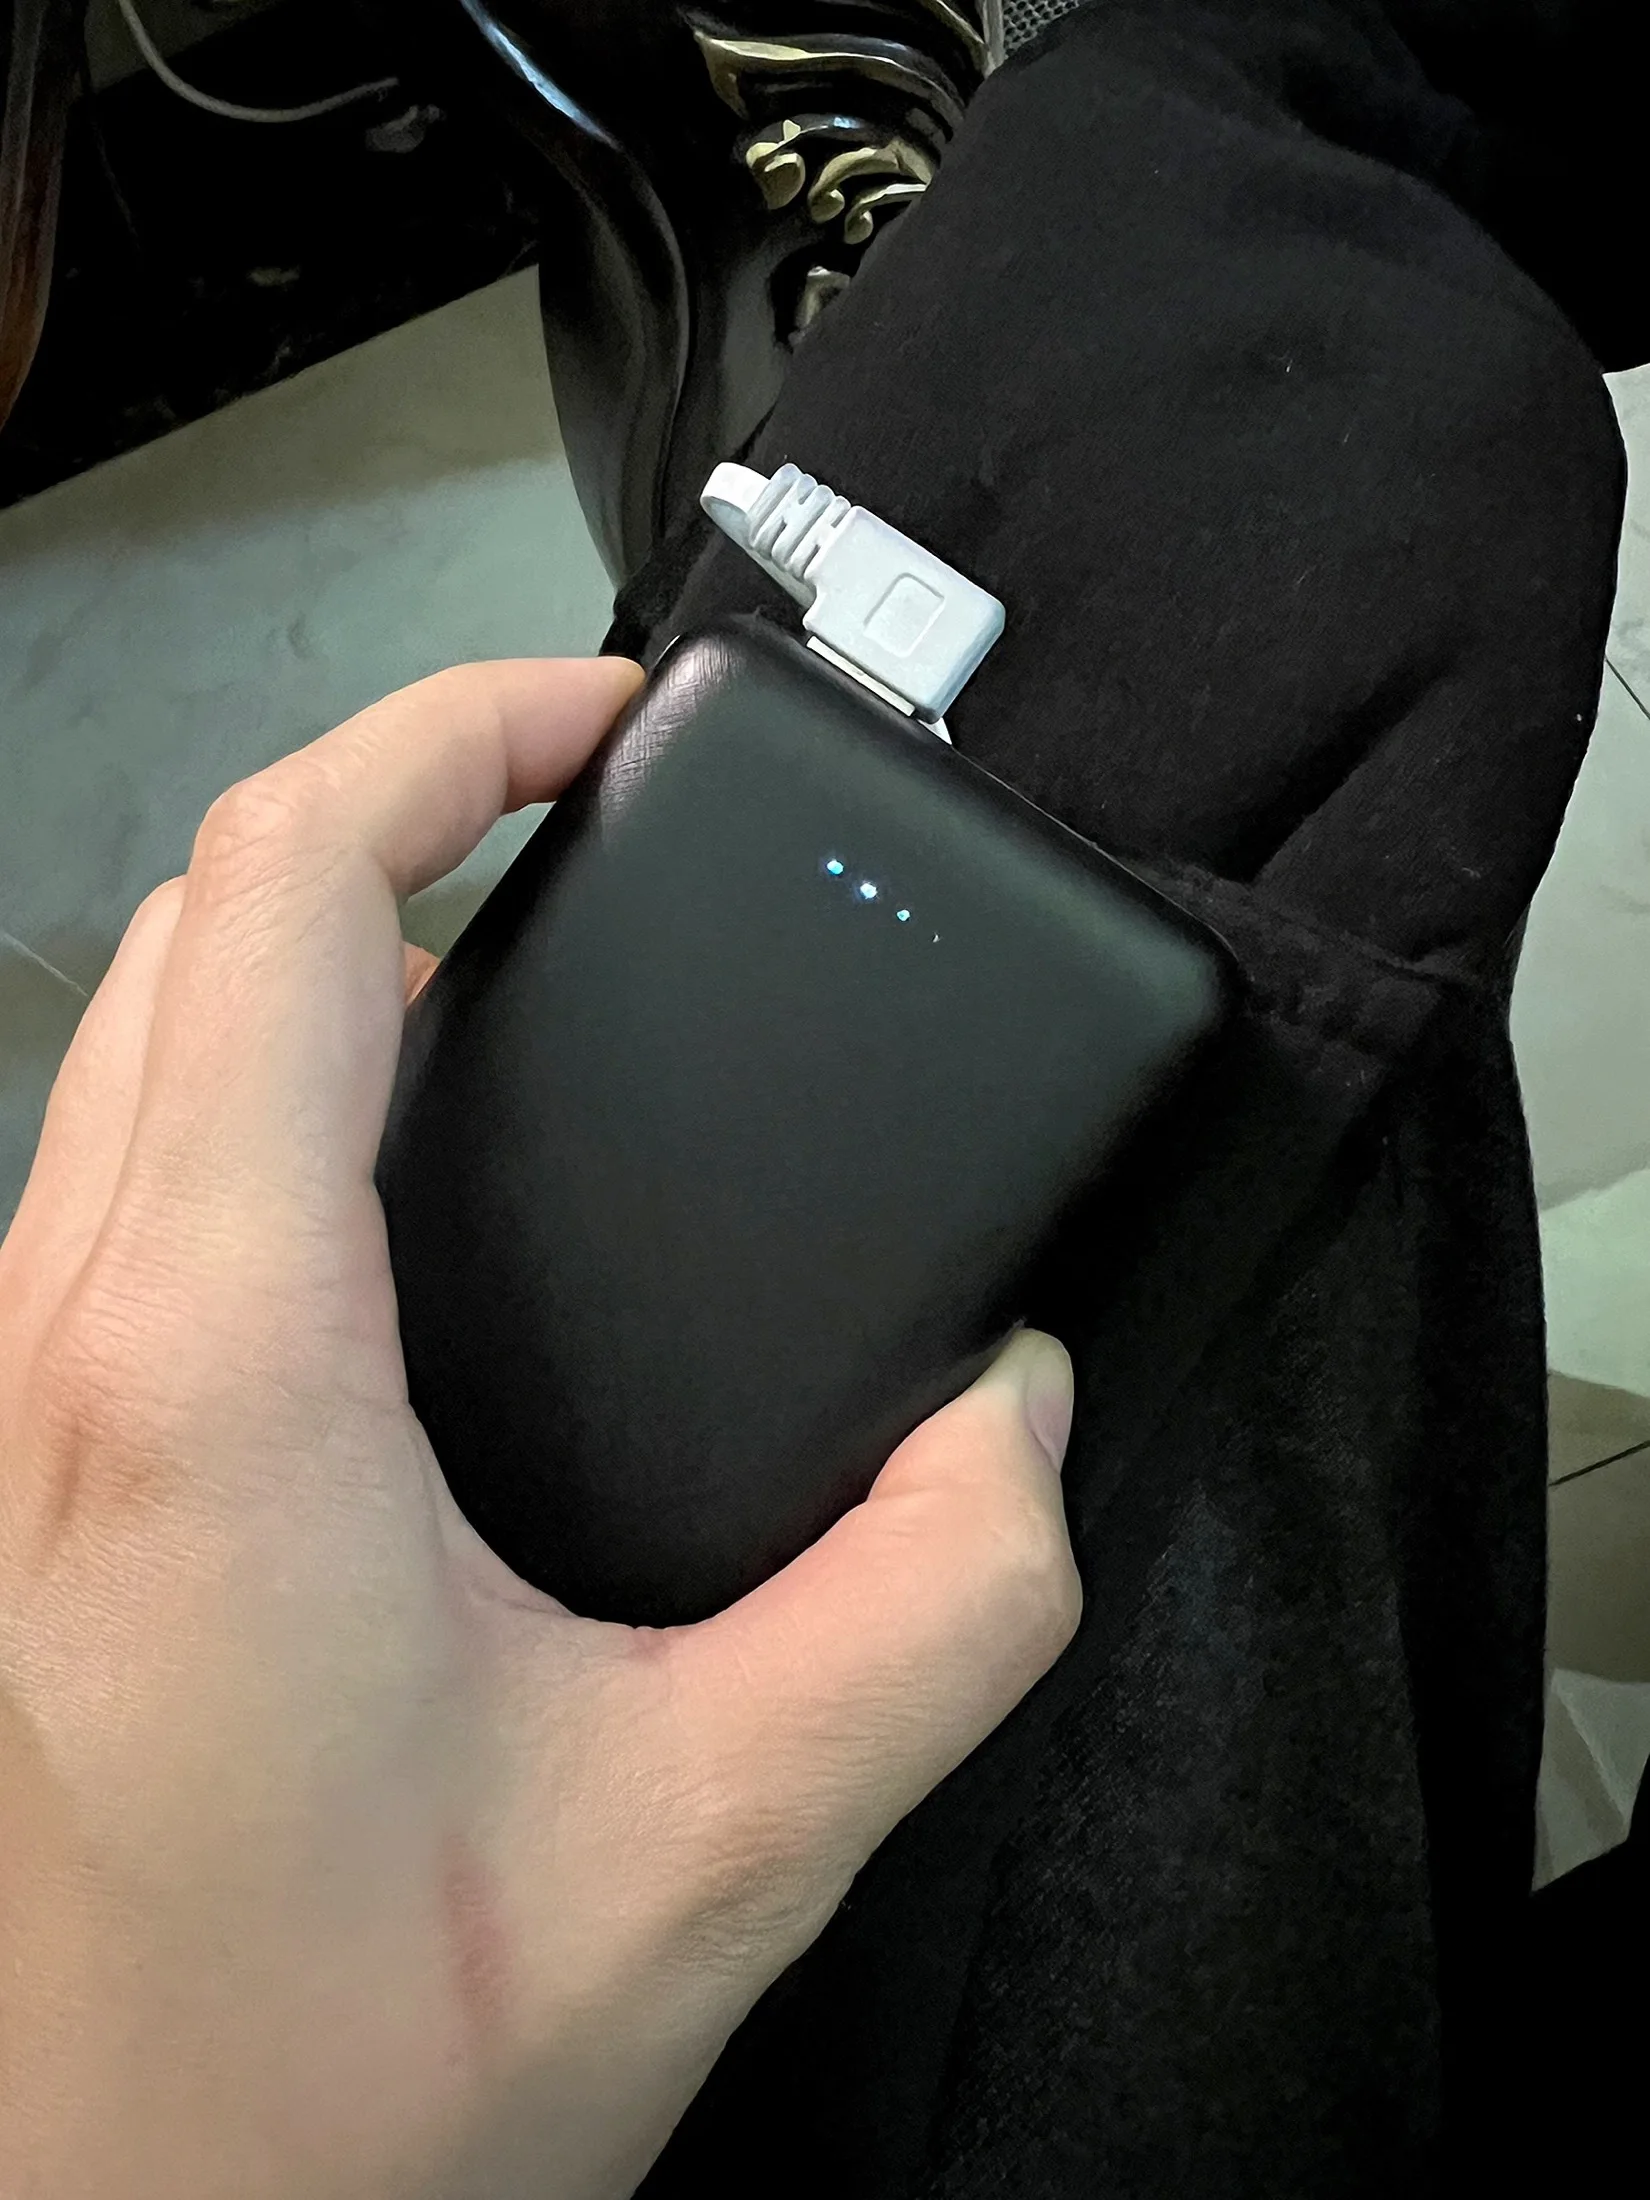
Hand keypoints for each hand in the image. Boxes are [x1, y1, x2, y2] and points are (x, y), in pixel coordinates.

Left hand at [0, 660, 1079, 2199]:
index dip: (446, 735)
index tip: (603, 724)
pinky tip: (408, 1151)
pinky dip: (264, 1059)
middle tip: (586, 807)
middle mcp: (61, 1351)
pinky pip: (126, 1159)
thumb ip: (943, 1602)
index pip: (281, 892)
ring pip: (139, 1031)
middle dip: (392, 796)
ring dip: (316, 922)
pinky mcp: (27, 1465)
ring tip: (517, 940)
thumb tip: (1012, 1424)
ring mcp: (11, 1403)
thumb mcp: (729, 1840)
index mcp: (215, 1377)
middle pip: (198, 923)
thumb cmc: (349, 2091)